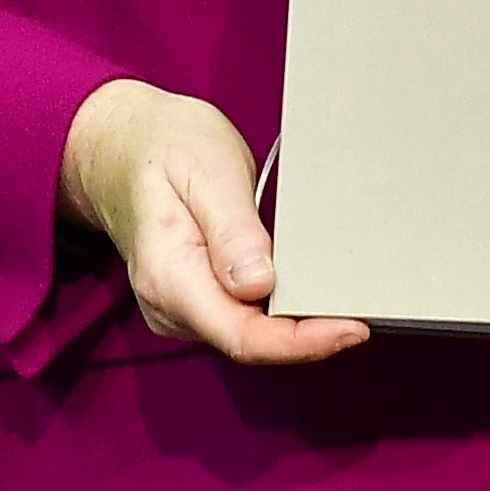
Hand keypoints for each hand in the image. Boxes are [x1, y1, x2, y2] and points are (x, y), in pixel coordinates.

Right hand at [57, 78, 365, 367]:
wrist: (122, 147)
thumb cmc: (164, 149)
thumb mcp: (206, 172)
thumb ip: (232, 231)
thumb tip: (260, 286)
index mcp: (170, 276)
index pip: (242, 336)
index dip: (302, 342)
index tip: (352, 328)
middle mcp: (170, 305)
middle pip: (251, 343)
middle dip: (309, 335)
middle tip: (368, 308)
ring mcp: (181, 308)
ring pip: (250, 336)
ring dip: (298, 325)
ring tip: (347, 298)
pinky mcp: (196, 301)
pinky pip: (243, 320)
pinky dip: (281, 311)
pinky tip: (311, 291)